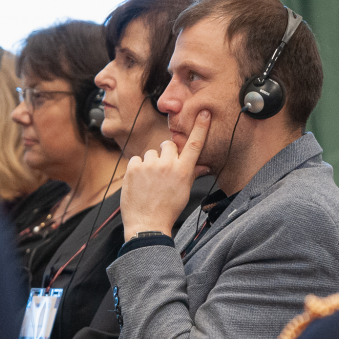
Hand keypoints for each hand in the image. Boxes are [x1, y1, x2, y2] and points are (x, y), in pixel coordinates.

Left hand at [121, 110, 211, 240]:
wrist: (147, 225)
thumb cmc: (167, 210)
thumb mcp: (184, 192)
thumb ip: (192, 174)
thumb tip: (204, 166)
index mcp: (183, 171)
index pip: (194, 144)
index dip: (200, 127)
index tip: (203, 113)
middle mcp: (167, 165)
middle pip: (168, 145)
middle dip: (166, 154)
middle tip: (162, 171)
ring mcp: (149, 165)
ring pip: (151, 153)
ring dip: (150, 163)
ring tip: (149, 180)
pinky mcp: (134, 168)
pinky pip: (136, 159)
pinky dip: (137, 168)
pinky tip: (139, 182)